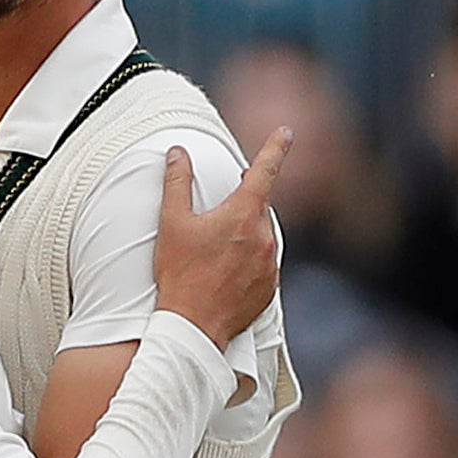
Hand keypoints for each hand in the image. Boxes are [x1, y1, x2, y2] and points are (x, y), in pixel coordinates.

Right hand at [153, 127, 290, 348]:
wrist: (193, 326)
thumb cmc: (179, 273)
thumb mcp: (172, 223)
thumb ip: (177, 183)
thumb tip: (177, 153)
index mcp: (242, 215)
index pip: (264, 172)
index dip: (275, 148)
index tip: (286, 131)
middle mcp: (263, 237)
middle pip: (257, 208)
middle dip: (240, 206)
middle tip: (214, 221)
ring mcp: (269, 264)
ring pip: (261, 236)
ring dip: (243, 236)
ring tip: (213, 255)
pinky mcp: (270, 288)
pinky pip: (263, 264)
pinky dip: (248, 262)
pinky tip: (224, 274)